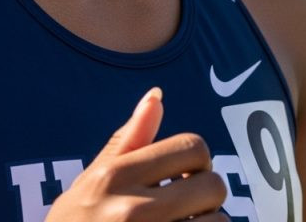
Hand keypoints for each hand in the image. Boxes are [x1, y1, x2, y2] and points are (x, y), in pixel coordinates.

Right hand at [46, 87, 226, 220]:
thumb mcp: (92, 180)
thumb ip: (128, 140)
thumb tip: (157, 95)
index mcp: (115, 177)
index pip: (192, 147)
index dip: (197, 161)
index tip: (183, 177)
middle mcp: (132, 210)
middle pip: (213, 185)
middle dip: (207, 197)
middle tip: (186, 208)